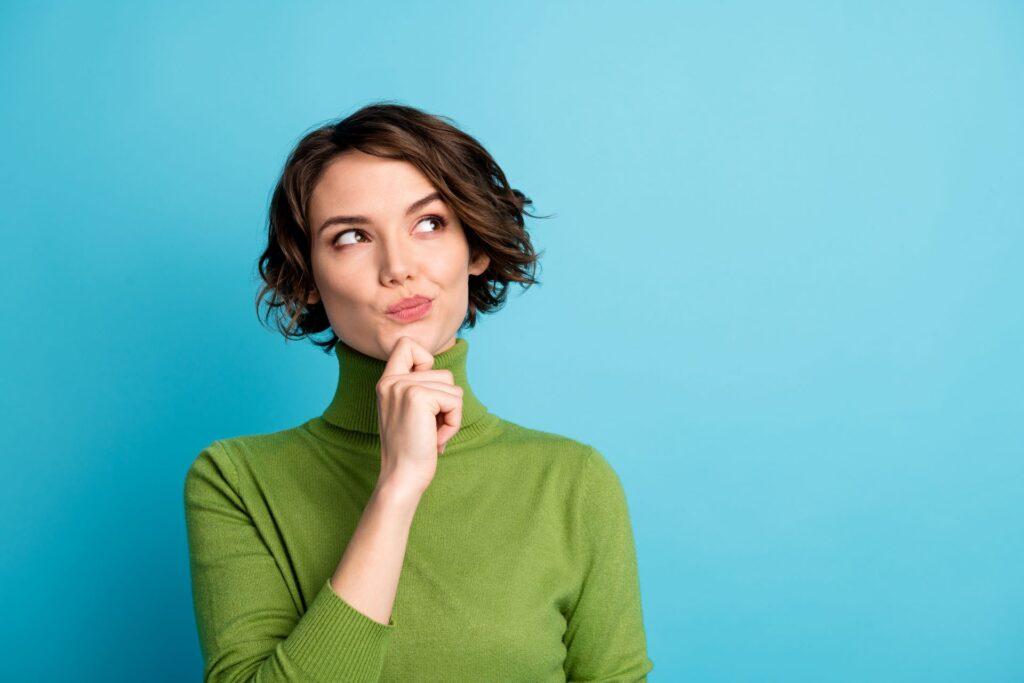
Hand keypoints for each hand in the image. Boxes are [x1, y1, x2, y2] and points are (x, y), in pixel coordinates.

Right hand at [375, 335, 462, 495]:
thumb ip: (418, 389)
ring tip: (432, 434)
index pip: (406, 344)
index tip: (426, 395)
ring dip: (451, 415)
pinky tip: (436, 439)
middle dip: (446, 403)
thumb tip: (445, 375)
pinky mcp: (418, 397)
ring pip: (453, 388)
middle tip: (430, 427)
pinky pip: (455, 401)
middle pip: (444, 373)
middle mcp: (391, 380)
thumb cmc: (411, 449)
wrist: (402, 477)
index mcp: (387, 382)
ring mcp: (403, 387)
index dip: (426, 361)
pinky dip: (453, 423)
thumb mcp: (408, 412)